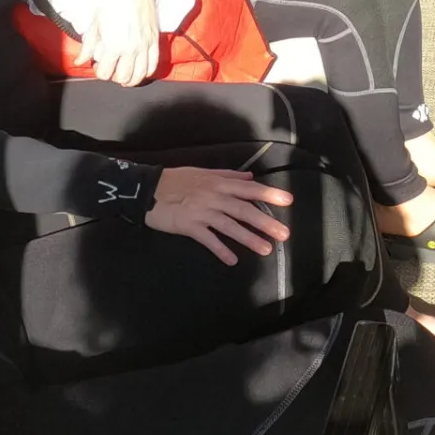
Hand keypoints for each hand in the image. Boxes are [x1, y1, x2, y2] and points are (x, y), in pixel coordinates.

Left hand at [78, 0, 159, 85]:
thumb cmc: (110, 1)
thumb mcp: (95, 23)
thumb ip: (88, 46)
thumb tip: (80, 61)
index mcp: (113, 46)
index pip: (105, 73)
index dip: (99, 71)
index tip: (99, 65)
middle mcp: (131, 49)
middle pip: (123, 77)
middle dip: (114, 76)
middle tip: (112, 68)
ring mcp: (145, 46)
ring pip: (141, 75)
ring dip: (131, 78)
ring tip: (126, 74)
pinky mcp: (154, 40)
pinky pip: (154, 64)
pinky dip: (147, 71)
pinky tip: (141, 70)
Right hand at [145, 166, 293, 264]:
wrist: (147, 189)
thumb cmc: (176, 180)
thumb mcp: (203, 173)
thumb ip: (227, 176)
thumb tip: (249, 177)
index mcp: (218, 183)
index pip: (248, 189)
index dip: (268, 195)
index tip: (287, 201)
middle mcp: (214, 197)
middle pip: (244, 210)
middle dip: (265, 222)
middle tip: (284, 234)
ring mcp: (202, 212)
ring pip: (230, 226)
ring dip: (248, 239)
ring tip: (265, 249)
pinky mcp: (189, 226)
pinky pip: (208, 240)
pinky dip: (220, 250)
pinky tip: (232, 261)